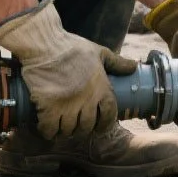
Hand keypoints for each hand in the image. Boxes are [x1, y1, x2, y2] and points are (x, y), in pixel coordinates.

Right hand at [0, 0, 135, 139]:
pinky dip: (48, 131)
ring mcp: (67, 105)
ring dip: (66, 130)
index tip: (100, 127)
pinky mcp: (48, 107)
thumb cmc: (71, 47)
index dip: (105, 124)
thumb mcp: (98, 52)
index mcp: (101, 87)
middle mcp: (86, 99)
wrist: (44, 44)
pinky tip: (47, 128)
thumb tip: (134, 66)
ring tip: (62, 126)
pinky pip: (50, 129)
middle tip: (77, 125)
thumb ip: (117, 62)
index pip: (109, 115)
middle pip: (87, 126)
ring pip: (69, 129)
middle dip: (83, 128)